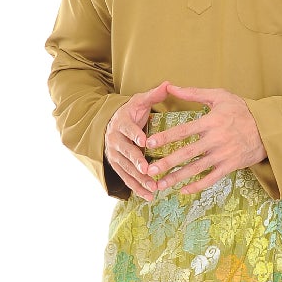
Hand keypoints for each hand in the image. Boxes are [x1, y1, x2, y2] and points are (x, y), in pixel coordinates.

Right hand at [105, 80, 173, 201]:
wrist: (112, 124)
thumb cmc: (132, 113)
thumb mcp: (140, 101)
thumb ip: (154, 95)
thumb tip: (169, 84)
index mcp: (121, 123)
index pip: (128, 129)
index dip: (135, 135)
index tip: (144, 141)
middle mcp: (115, 140)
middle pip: (126, 152)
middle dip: (136, 161)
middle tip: (147, 169)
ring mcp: (115, 155)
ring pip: (126, 168)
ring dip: (139, 179)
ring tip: (153, 187)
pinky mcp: (118, 166)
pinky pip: (126, 179)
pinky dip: (137, 188)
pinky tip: (149, 197)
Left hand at [141, 83, 266, 197]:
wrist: (268, 128)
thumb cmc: (242, 110)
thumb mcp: (220, 96)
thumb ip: (193, 93)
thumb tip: (170, 87)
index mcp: (211, 122)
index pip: (184, 130)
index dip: (166, 137)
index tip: (150, 143)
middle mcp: (216, 140)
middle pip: (187, 153)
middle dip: (167, 162)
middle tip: (150, 170)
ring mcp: (223, 155)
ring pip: (196, 169)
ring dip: (177, 178)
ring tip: (160, 185)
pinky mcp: (230, 166)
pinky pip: (211, 179)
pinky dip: (197, 186)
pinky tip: (183, 191)